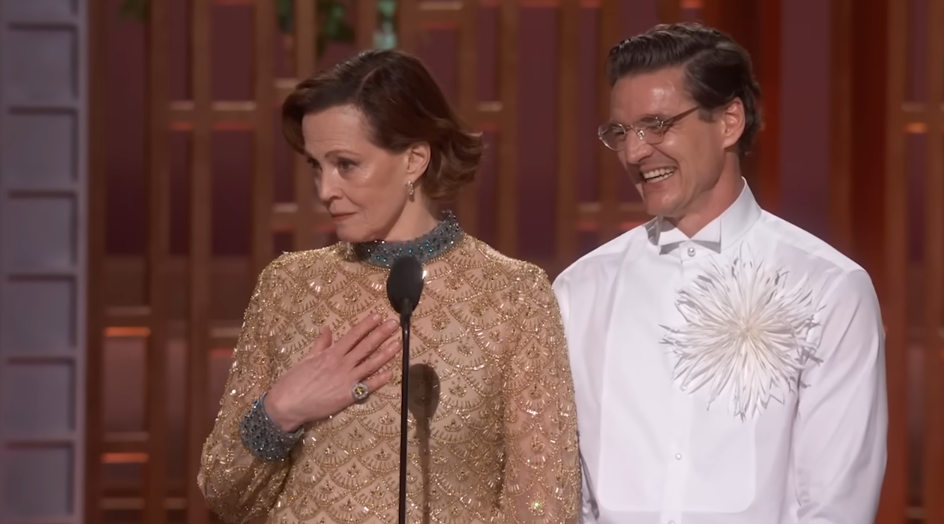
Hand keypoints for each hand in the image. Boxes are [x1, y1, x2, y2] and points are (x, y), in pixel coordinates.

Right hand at [264, 314, 400, 430]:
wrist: (287, 404)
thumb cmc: (294, 381)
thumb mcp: (307, 358)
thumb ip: (320, 344)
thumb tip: (328, 329)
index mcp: (331, 353)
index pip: (353, 335)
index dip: (366, 325)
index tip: (377, 316)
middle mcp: (342, 364)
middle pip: (365, 346)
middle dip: (381, 334)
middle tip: (394, 324)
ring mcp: (347, 380)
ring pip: (371, 364)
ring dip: (386, 353)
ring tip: (398, 343)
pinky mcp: (348, 396)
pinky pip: (367, 387)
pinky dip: (380, 380)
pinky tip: (391, 373)